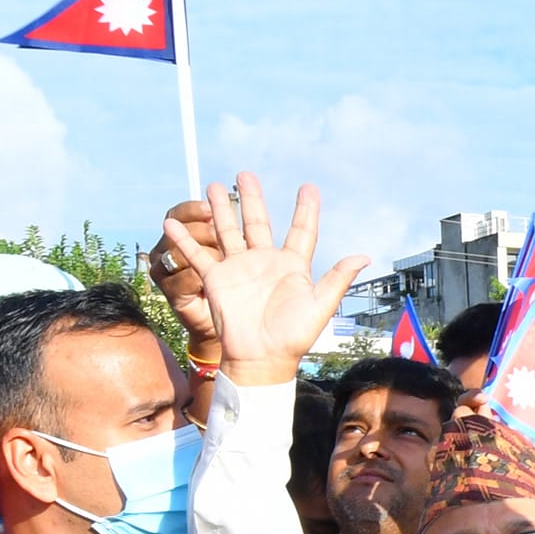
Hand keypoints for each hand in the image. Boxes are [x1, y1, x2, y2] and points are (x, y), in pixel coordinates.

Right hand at [161, 173, 368, 386]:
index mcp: (293, 266)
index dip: (305, 210)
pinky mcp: (218, 279)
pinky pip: (199, 255)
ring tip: (214, 186)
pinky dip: (185, 240)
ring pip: (228, 231)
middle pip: (258, 223)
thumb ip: (337, 278)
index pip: (302, 231)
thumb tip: (364, 256)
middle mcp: (265, 262)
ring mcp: (240, 268)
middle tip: (245, 174)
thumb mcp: (320, 305)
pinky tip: (171, 222)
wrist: (262, 358)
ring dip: (221, 210)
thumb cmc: (294, 336)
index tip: (308, 187)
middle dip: (252, 199)